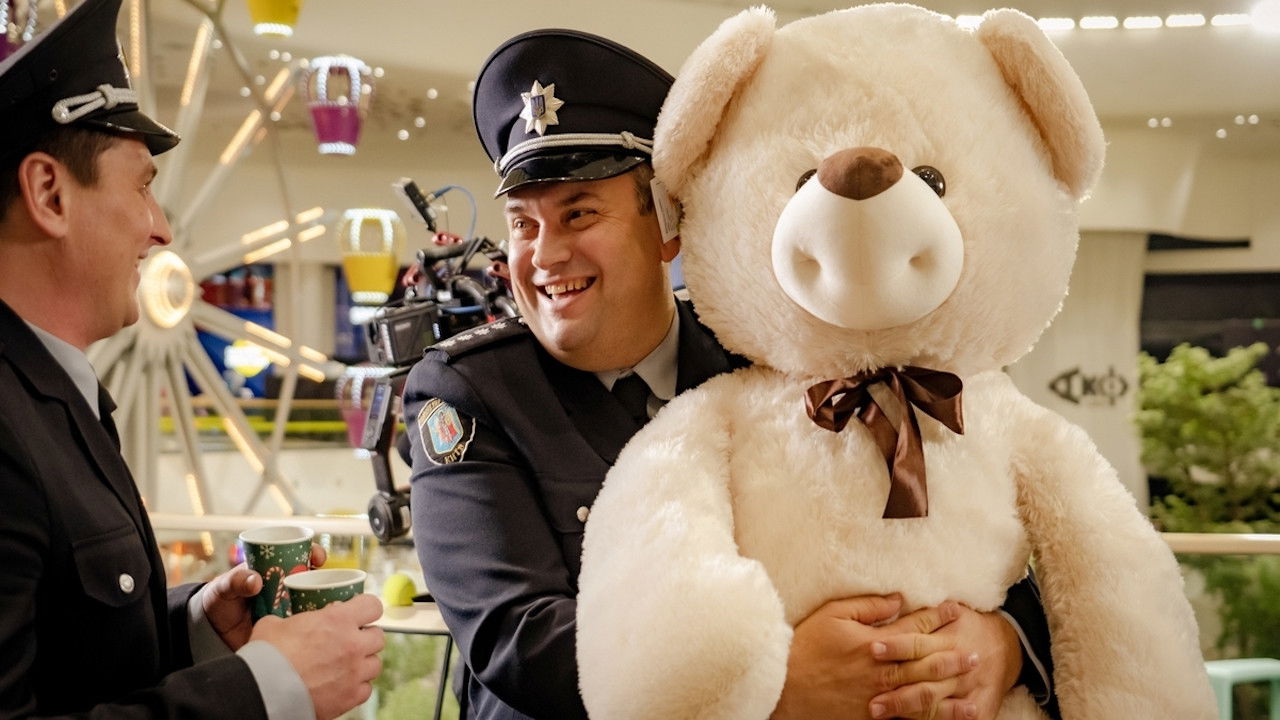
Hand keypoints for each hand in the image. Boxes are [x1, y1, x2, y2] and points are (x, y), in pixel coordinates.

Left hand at [200, 543, 327, 649]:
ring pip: (315, 602)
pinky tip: (321, 629)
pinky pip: (306, 626)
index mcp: (275, 571)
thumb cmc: (220, 602)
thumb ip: (236, 580)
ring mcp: (289, 609)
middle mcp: (287, 588)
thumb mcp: (223, 587)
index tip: (317, 557)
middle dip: (327, 581)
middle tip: (326, 586)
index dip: (314, 553)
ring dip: (326, 604)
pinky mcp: (288, 630)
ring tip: (329, 608)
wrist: (212, 633)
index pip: (301, 556)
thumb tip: (256, 580)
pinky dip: (316, 627)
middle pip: (315, 579)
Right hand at [250, 593, 384, 719]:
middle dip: (365, 637)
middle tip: (348, 642)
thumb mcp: (275, 624)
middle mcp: (353, 644)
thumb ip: (293, 620)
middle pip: (378, 636)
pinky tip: (341, 685)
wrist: (262, 691)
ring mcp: (355, 672)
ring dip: (363, 663)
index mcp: (338, 620)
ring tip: (345, 666)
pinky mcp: (350, 696)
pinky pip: (366, 689)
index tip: (358, 614)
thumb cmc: (266, 655)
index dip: (366, 609)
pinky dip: (356, 687)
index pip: (373, 606)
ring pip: (375, 664)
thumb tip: (291, 624)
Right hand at [770, 595, 967, 719]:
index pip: (914, 627)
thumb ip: (867, 606)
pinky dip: (928, 716)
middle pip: (926, 661)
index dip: (937, 617)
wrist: (784, 686)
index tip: (957, 610)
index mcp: (874, 642)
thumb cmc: (806, 646)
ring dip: (949, 689)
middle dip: (953, 655)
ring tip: (970, 686)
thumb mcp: (832, 614)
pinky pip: (907, 717)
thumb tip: (897, 599)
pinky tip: (944, 716)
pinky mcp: (872, 716)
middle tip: (976, 652)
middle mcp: (882, 669)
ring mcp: (879, 696)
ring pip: (923, 692)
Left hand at [870, 605, 1021, 719]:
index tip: (872, 648)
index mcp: (949, 638)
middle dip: (897, 691)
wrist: (1008, 645)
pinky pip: (954, 718)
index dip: (896, 646)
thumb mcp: (951, 613)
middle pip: (924, 678)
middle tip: (871, 700)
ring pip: (935, 703)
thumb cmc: (968, 626)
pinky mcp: (979, 709)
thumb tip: (891, 602)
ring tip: (881, 714)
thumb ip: (923, 616)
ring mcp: (968, 690)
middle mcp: (957, 666)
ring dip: (908, 710)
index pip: (918, 643)